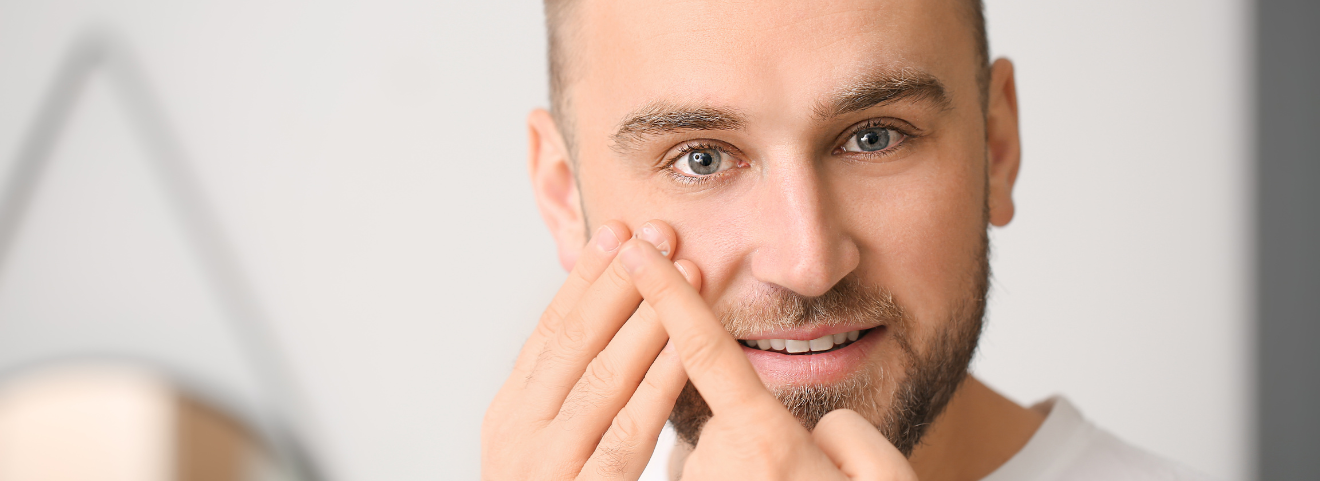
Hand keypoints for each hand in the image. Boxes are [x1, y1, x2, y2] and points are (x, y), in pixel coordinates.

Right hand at [482, 220, 700, 479]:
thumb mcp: (548, 444)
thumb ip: (570, 394)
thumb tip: (609, 327)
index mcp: (508, 416)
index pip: (549, 332)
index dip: (585, 280)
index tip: (617, 232)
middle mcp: (517, 435)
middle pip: (573, 342)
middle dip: (620, 281)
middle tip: (659, 232)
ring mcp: (546, 467)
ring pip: (601, 379)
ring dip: (646, 318)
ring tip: (682, 270)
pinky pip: (625, 433)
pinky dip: (654, 385)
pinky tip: (681, 350)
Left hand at [617, 239, 918, 480]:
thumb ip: (849, 437)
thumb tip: (805, 432)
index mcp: (767, 445)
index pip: (706, 353)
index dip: (667, 295)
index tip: (637, 250)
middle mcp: (716, 471)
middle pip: (711, 416)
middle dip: (737, 429)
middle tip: (789, 477)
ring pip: (707, 464)